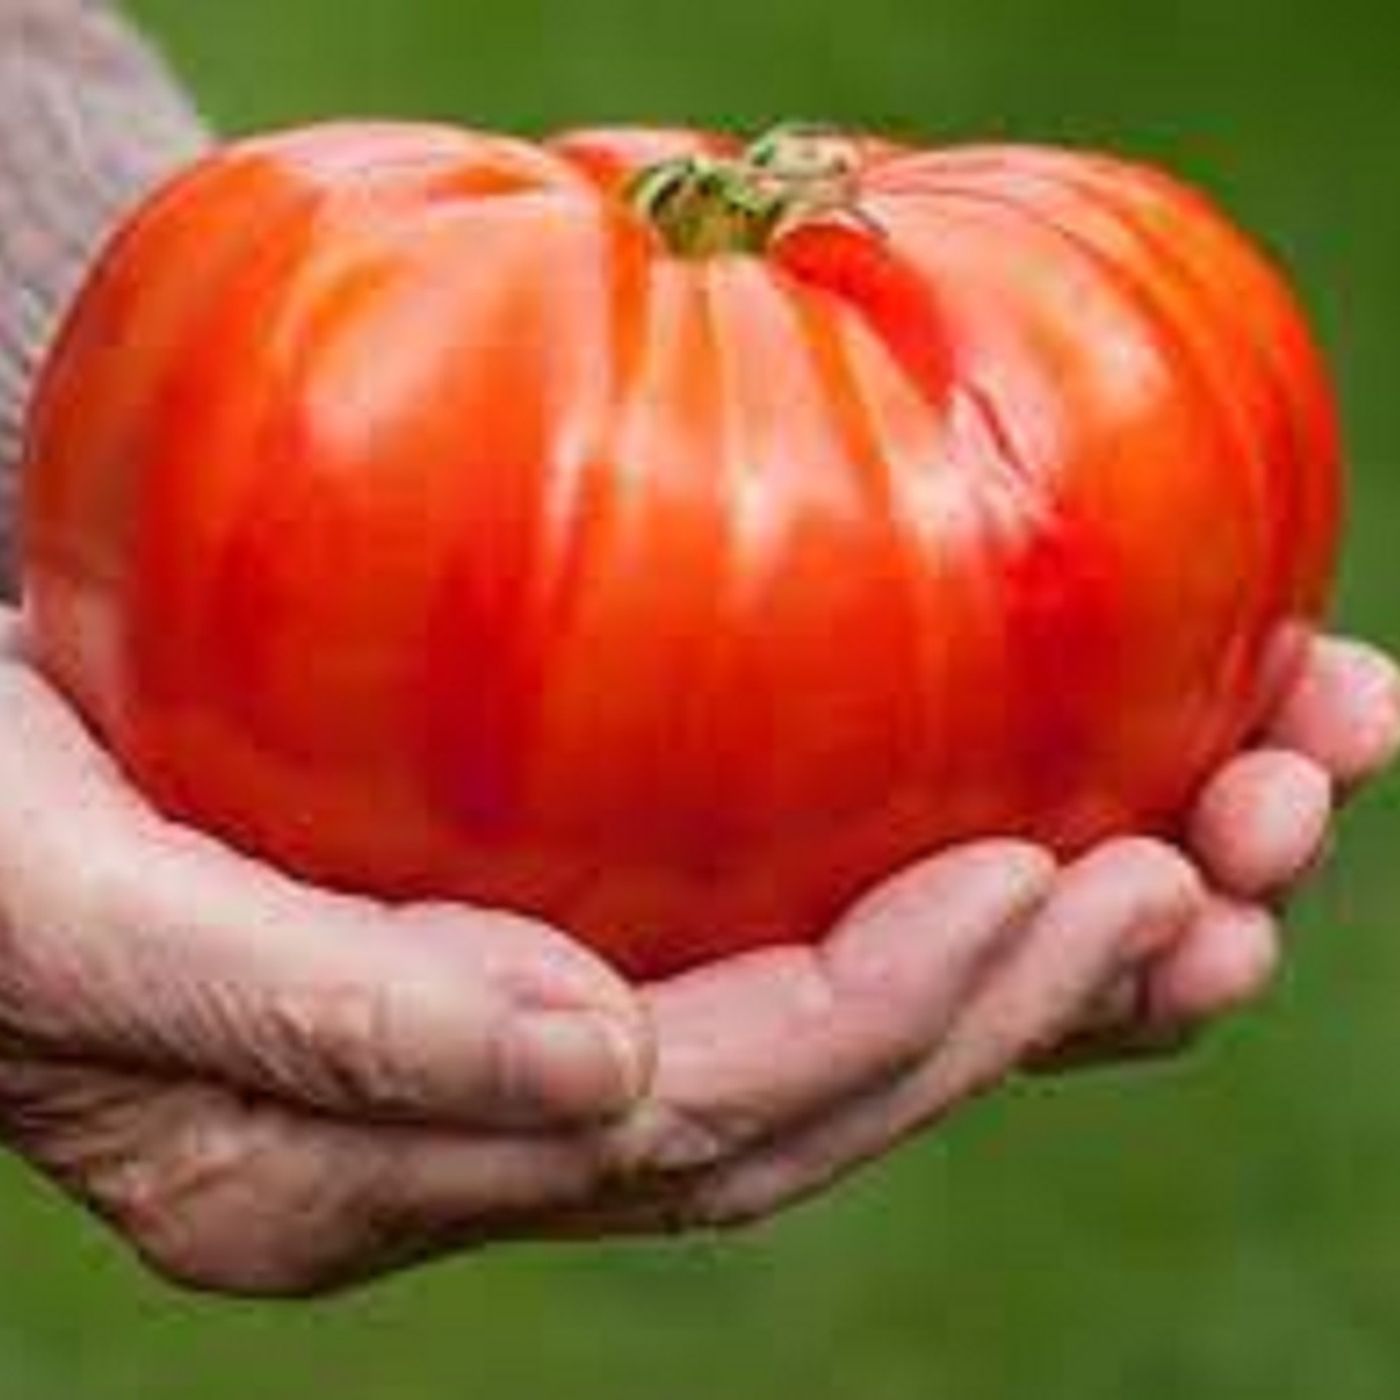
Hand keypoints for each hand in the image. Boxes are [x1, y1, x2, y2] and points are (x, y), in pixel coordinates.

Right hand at [0, 609, 1392, 1296]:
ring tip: (1233, 858)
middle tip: (1221, 873)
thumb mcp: (73, 909)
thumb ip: (313, 1014)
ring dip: (1047, 958)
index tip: (1054, 888)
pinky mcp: (560, 930)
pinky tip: (1083, 825)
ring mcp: (532, 1039)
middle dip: (1028, 1001)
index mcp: (363, 1162)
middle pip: (807, 1098)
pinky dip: (950, 892)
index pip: (687, 1125)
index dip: (882, 1016)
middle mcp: (480, 1125)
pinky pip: (789, 931)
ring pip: (836, 1025)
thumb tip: (588, 1069)